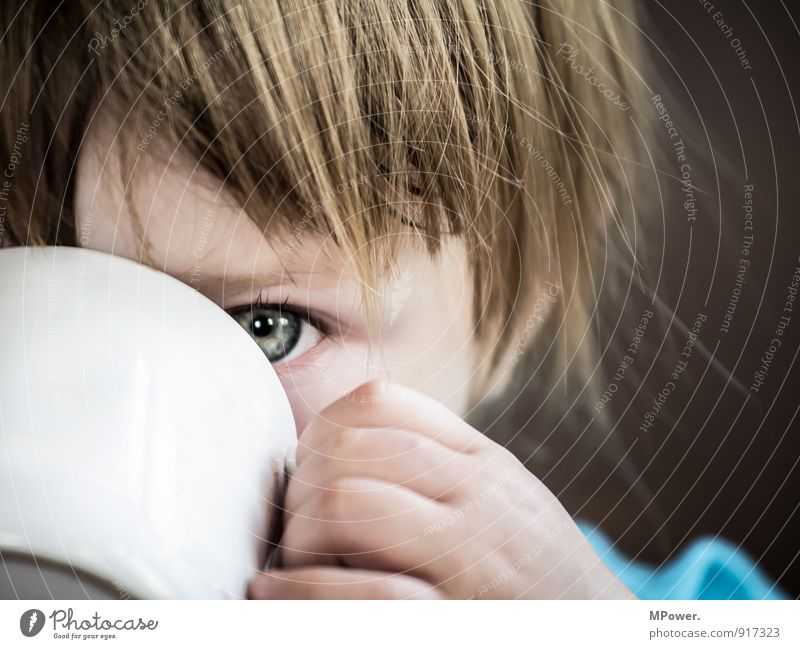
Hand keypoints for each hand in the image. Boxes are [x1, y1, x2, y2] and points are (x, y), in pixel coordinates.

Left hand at [248, 380, 636, 598]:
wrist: (601, 632)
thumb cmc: (538, 567)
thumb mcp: (505, 496)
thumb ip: (442, 466)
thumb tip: (347, 449)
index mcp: (480, 461)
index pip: (380, 402)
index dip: (322, 427)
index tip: (307, 467)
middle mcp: (475, 496)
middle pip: (350, 448)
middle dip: (301, 484)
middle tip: (295, 523)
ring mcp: (468, 557)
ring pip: (348, 503)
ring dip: (300, 533)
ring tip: (296, 561)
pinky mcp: (454, 618)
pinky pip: (362, 593)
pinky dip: (302, 593)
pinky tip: (278, 596)